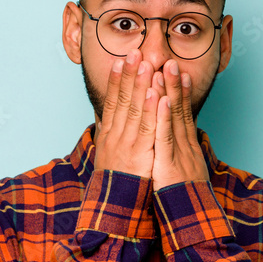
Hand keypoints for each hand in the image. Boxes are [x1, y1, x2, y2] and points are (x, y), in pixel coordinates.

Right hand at [93, 49, 159, 179]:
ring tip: (146, 64)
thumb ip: (107, 136)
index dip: (116, 81)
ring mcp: (127, 145)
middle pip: (122, 100)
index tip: (120, 61)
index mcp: (109, 136)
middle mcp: (115, 136)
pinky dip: (154, 111)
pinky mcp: (141, 155)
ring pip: (135, 110)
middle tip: (134, 52)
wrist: (114, 209)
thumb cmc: (115, 184)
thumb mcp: (107, 156)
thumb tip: (103, 119)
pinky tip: (158, 94)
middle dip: (129, 75)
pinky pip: (149, 129)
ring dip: (141, 86)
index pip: (112, 102)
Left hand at [152, 59, 208, 190]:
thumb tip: (171, 146)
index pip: (181, 115)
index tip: (176, 73)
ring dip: (170, 92)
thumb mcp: (178, 173)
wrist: (190, 221)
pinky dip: (164, 118)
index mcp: (185, 148)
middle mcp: (184, 147)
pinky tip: (163, 99)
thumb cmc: (181, 200)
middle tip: (171, 60)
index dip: (178, 93)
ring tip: (167, 68)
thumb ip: (175, 157)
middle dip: (174, 84)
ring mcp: (179, 154)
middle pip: (179, 111)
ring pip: (173, 119)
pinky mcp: (170, 164)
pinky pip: (166, 138)